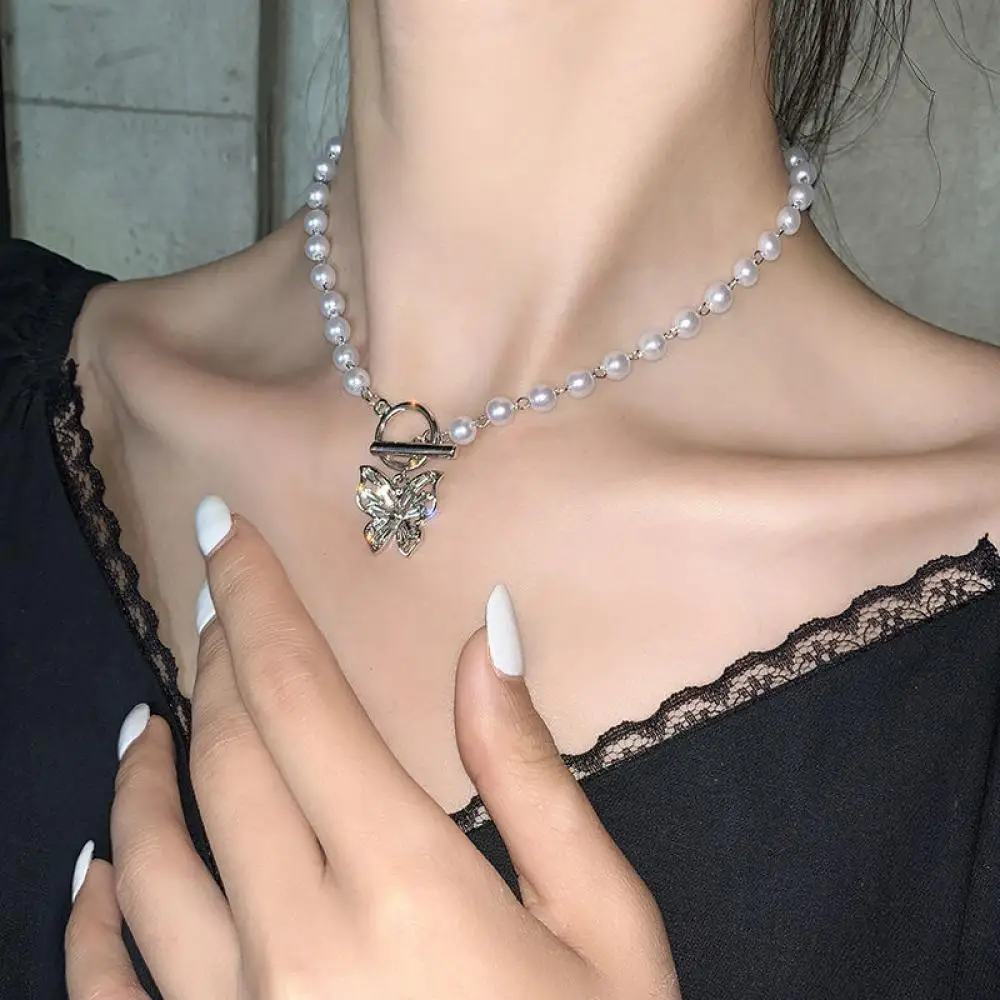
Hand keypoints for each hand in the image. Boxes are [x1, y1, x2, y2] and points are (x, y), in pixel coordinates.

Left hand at [66, 499, 680, 998]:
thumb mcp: (604, 922)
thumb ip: (531, 773)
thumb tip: (489, 635)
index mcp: (408, 880)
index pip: (301, 697)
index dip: (257, 600)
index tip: (228, 529)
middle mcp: (300, 938)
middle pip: (225, 756)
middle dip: (213, 660)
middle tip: (214, 599)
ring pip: (150, 858)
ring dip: (144, 768)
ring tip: (150, 715)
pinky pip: (112, 988)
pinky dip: (94, 912)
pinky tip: (97, 864)